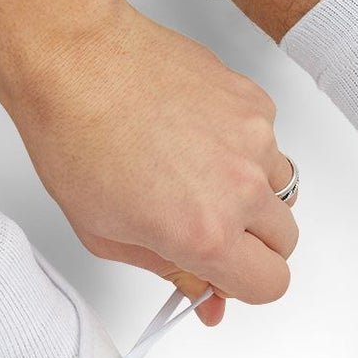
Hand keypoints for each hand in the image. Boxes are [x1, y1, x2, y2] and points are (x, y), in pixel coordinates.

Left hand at [0, 1, 298, 313]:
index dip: (244, 286)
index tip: (223, 275)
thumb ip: (170, 271)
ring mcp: (254, 139)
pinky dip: (242, 148)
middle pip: (284, 241)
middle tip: (205, 226)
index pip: (269, 284)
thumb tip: (205, 297)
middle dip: (250, 245)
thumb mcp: (108, 234)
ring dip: (251, 195)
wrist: (73, 60)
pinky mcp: (253, 100)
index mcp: (204, 233)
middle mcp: (240, 187)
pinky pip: (267, 141)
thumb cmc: (74, 138)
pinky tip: (195, 136)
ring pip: (282, 189)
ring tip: (196, 175)